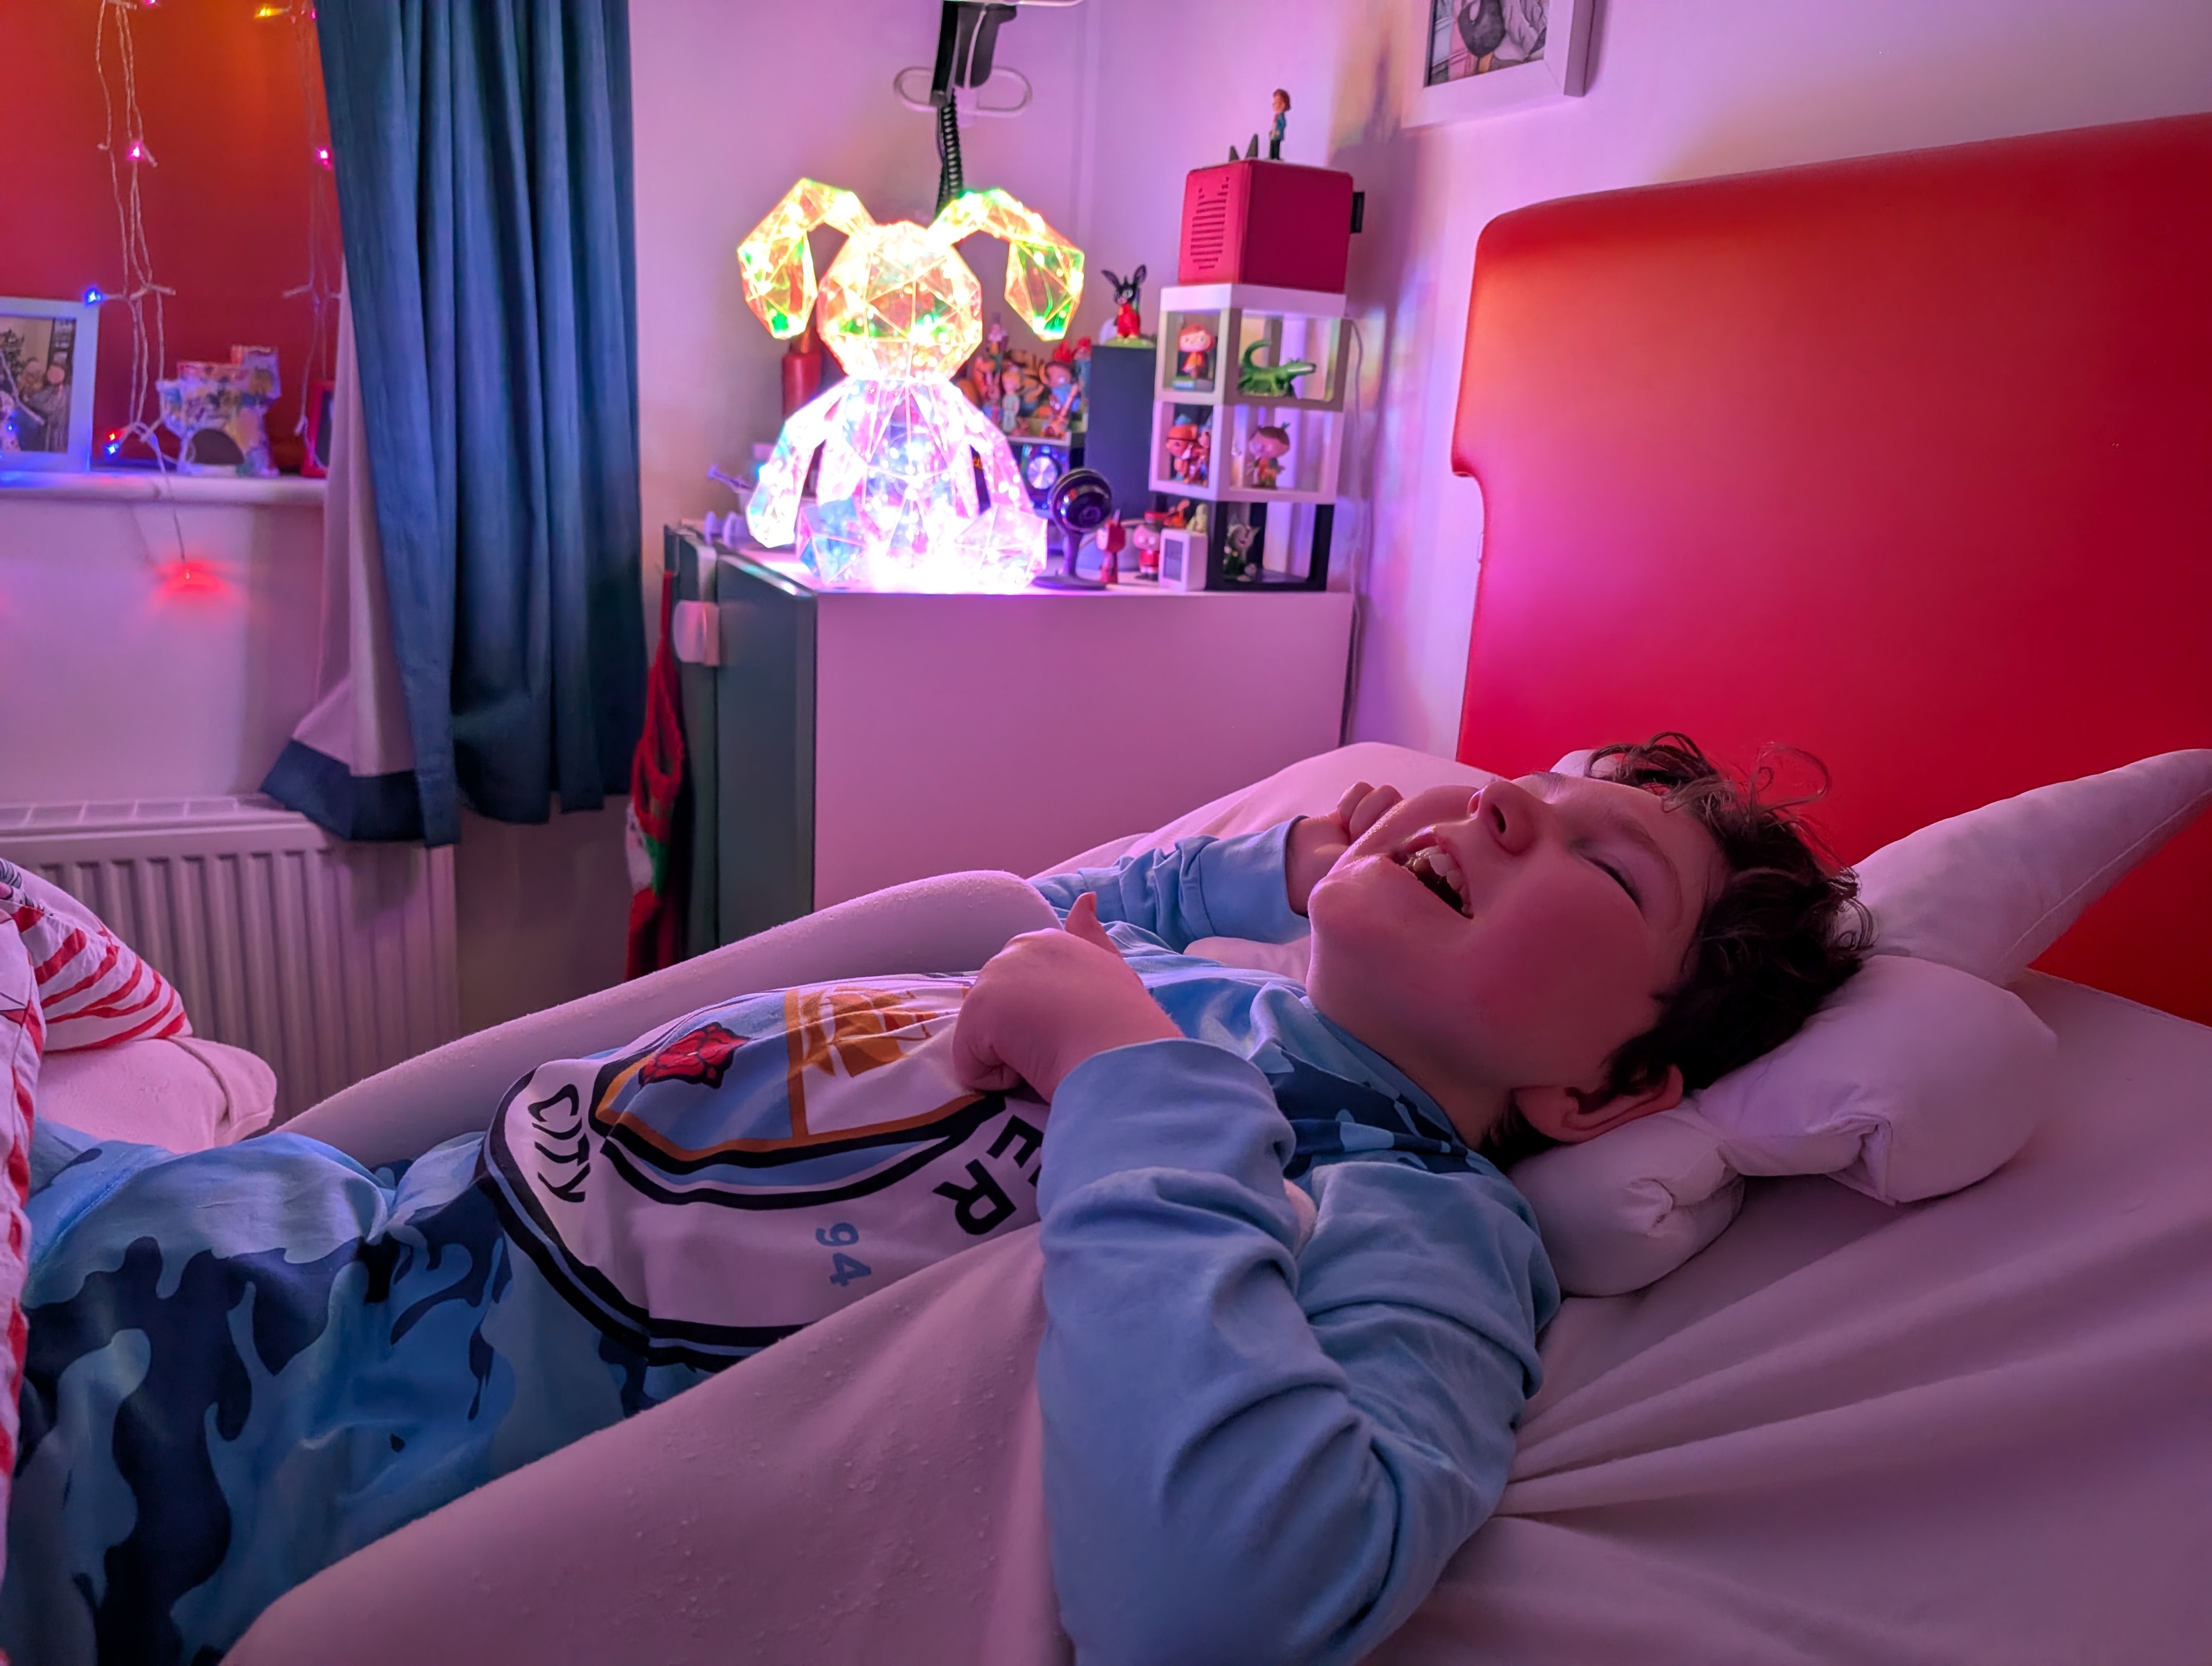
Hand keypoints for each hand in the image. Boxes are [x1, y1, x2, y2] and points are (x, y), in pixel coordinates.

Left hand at [952, 893, 1182, 1100]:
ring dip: (1015, 1057)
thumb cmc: (1127, 1025)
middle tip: (1067, 1045)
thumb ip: (1092, 938)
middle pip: (1000, 1010)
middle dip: (1025, 1035)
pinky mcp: (977, 1014)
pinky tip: (1036, 1069)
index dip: (1044, 1013)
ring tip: (1055, 1056)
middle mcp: (1016, 948)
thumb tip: (1085, 897)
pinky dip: (1000, 1082)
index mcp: (1049, 940)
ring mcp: (994, 977)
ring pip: (986, 1038)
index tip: (1071, 1026)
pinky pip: (973, 1067)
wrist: (1123, 1054)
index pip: (1026, 981)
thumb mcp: (1113, 971)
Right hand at [1285, 781, 1403, 914]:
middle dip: (1377, 818)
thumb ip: (1389, 854)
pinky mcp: (1356, 808)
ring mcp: (1373, 821)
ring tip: (1349, 830)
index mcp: (1400, 858)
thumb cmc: (1332, 876)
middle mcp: (1391, 838)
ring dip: (1363, 810)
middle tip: (1358, 836)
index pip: (1419, 828)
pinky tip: (1341, 818)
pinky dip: (1350, 801)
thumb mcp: (1363, 869)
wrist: (1297, 867)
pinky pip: (1363, 788)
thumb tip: (1411, 839)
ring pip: (1385, 793)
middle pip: (1403, 806)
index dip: (1397, 831)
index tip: (1378, 846)